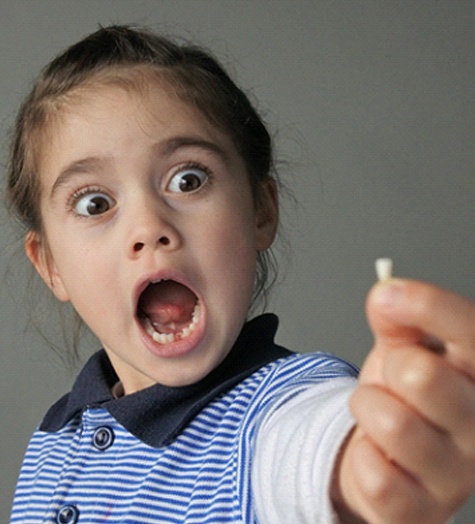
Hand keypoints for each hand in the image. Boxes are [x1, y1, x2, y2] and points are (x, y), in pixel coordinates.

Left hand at [336, 279, 474, 522]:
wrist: (387, 454)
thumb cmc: (401, 396)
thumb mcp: (401, 347)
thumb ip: (398, 319)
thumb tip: (387, 295)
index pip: (472, 333)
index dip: (429, 307)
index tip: (387, 294)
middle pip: (422, 375)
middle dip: (389, 368)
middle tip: (393, 379)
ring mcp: (458, 473)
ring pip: (391, 423)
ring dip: (367, 409)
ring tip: (379, 412)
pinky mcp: (425, 511)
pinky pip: (375, 475)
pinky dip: (361, 454)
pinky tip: (377, 454)